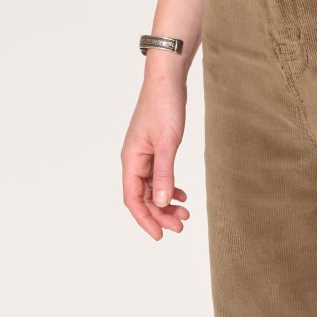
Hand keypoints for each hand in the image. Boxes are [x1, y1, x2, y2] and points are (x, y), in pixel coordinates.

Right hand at [121, 67, 191, 239]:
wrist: (167, 80)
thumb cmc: (164, 106)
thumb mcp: (167, 143)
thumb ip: (165, 174)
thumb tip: (163, 202)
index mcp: (131, 160)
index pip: (133, 199)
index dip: (145, 220)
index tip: (160, 236)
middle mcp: (134, 160)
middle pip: (143, 197)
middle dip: (160, 214)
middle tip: (181, 225)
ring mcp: (143, 155)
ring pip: (152, 188)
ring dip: (166, 202)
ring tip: (185, 213)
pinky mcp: (154, 149)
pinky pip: (158, 176)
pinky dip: (170, 187)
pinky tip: (182, 195)